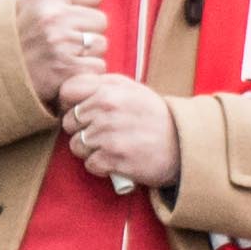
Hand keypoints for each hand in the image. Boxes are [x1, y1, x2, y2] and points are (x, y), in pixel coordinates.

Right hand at [14, 0, 108, 109]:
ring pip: (100, 45)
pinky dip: (85, 72)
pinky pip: (97, 67)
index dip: (84, 7)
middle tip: (64, 40)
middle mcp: (53, 19)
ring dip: (87, 53)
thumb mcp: (35, 4)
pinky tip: (66, 71)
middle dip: (87, 31)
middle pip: (100, 20)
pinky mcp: (66, 71)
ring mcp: (60, 46)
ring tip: (63, 55)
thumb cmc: (18, 36)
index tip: (72, 16)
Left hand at [62, 72, 180, 192]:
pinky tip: (115, 160)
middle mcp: (106, 111)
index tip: (83, 112)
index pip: (68, 92)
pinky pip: (90, 164)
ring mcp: (109, 136)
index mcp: (108, 90)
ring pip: (77, 146)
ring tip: (110, 147)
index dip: (71, 103)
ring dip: (90, 150)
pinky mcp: (115, 159)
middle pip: (69, 123)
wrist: (183, 144)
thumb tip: (74, 88)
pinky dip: (100, 166)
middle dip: (82, 130)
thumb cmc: (154, 116)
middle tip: (102, 133)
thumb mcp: (132, 88)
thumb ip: (103, 83)